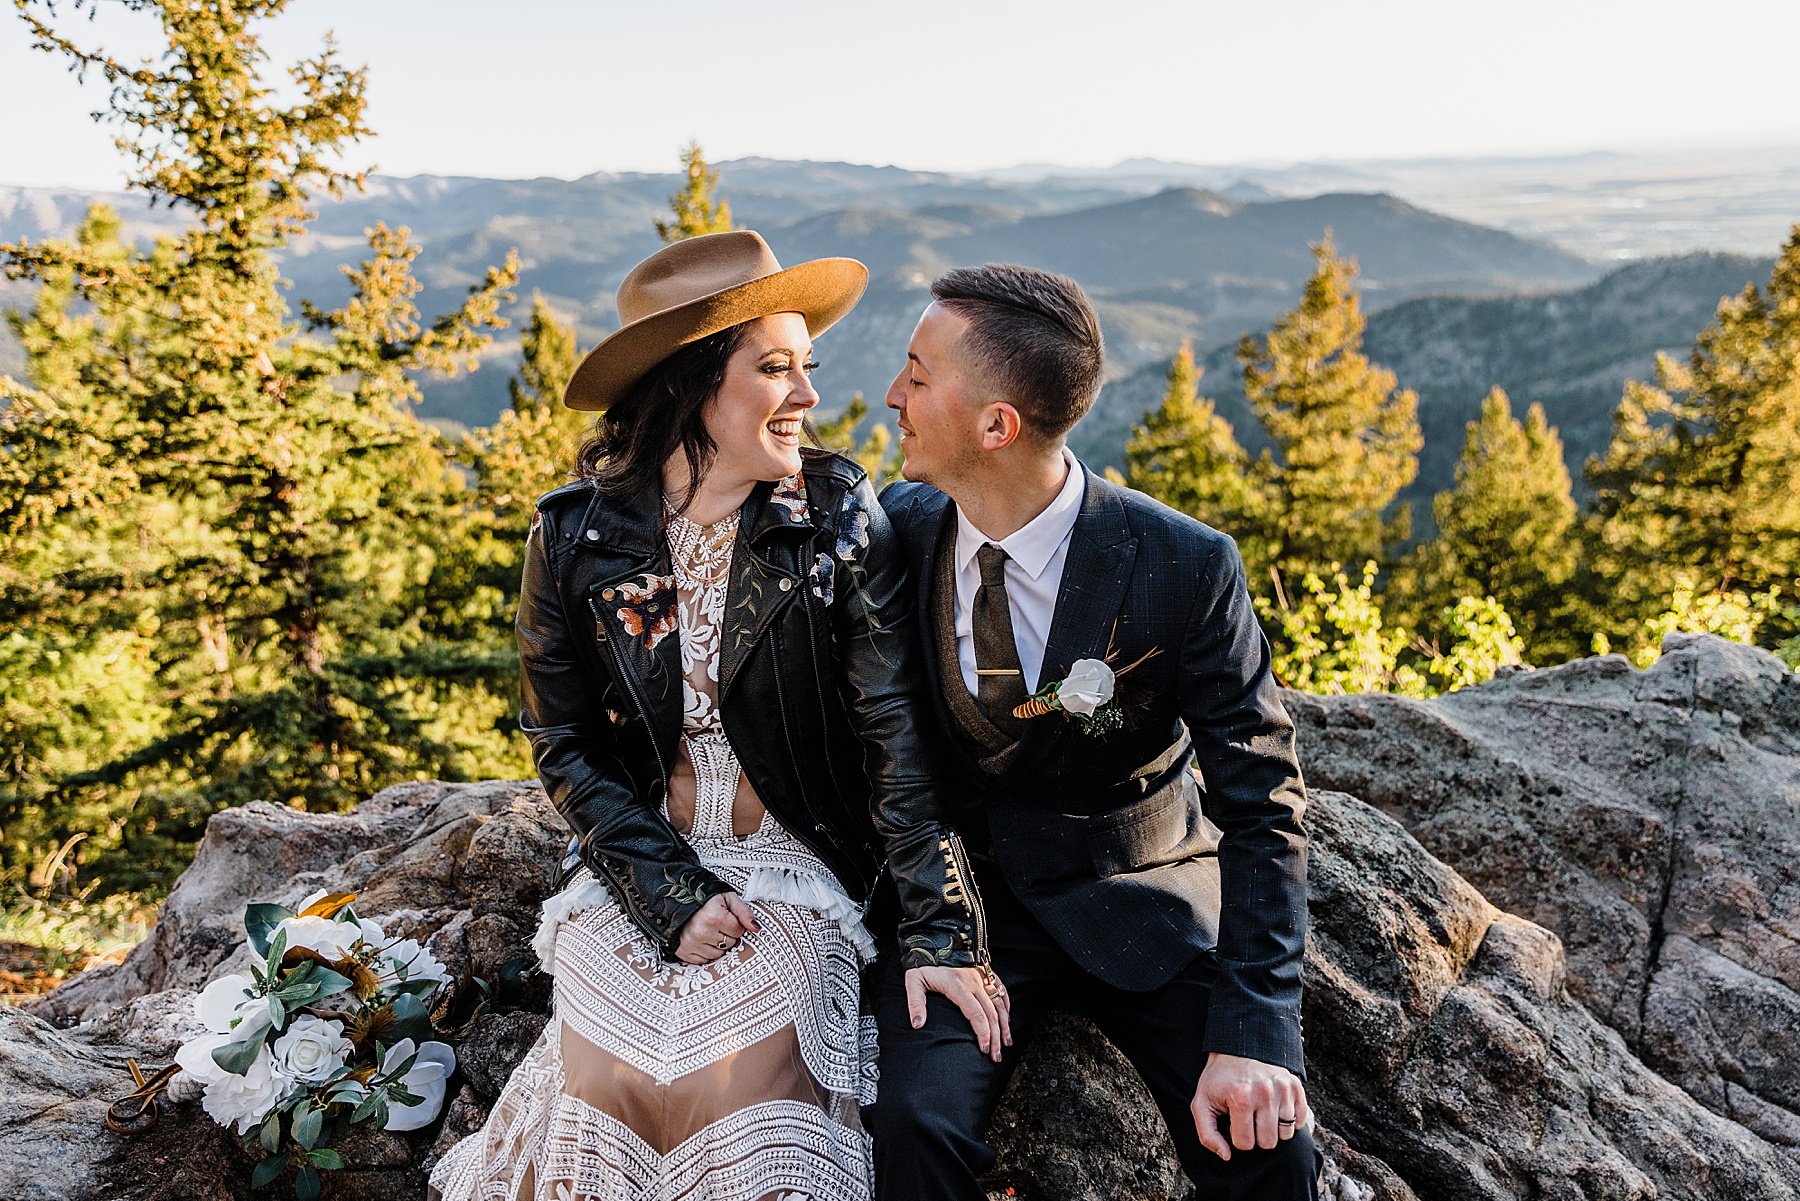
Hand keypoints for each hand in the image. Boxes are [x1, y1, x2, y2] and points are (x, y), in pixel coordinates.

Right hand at [675, 892, 759, 963]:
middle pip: (729, 944)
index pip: (738, 931)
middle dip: (726, 935)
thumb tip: (756, 928)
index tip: (725, 917)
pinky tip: (700, 939)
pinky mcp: (682, 951)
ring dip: (716, 945)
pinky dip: (704, 952)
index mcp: (714, 917)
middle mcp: (701, 932)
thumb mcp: (727, 897)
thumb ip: (744, 912)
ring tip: (707, 930)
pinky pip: (703, 960)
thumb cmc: (705, 898)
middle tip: (715, 924)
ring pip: (717, 954)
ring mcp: (690, 943)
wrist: (677, 898)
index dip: (734, 923)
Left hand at [903, 965, 1013, 1061]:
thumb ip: (915, 1003)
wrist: (934, 940)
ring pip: (998, 1004)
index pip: (976, 1014)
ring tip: (1006, 1044)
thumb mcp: (913, 981)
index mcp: (958, 986)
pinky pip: (1000, 990)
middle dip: (995, 1037)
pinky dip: (1006, 1005)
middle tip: (995, 1056)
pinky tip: (1007, 1018)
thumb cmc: (923, 963)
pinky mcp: (984, 973)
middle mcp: (973, 982)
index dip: (983, 1033)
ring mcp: (981, 977)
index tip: (984, 1049)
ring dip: (1004, 1025)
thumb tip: (917, 1024)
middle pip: (991, 1013)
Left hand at [1190, 1052, 1309, 1159]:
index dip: (1238, 1137)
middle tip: (1249, 1119)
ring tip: (1261, 1114)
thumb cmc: (1218, 1081)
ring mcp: (1282, 1088)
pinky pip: (1300, 1121)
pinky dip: (1289, 1121)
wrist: (1236, 1050)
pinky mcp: (1295, 1086)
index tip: (1234, 1122)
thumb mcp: (1201, 1104)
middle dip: (1257, 1136)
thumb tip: (1226, 1156)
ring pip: (1286, 1134)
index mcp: (1240, 1097)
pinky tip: (1275, 1110)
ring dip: (1273, 1129)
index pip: (1245, 1144)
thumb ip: (1208, 1135)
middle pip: (1268, 1142)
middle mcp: (1265, 1092)